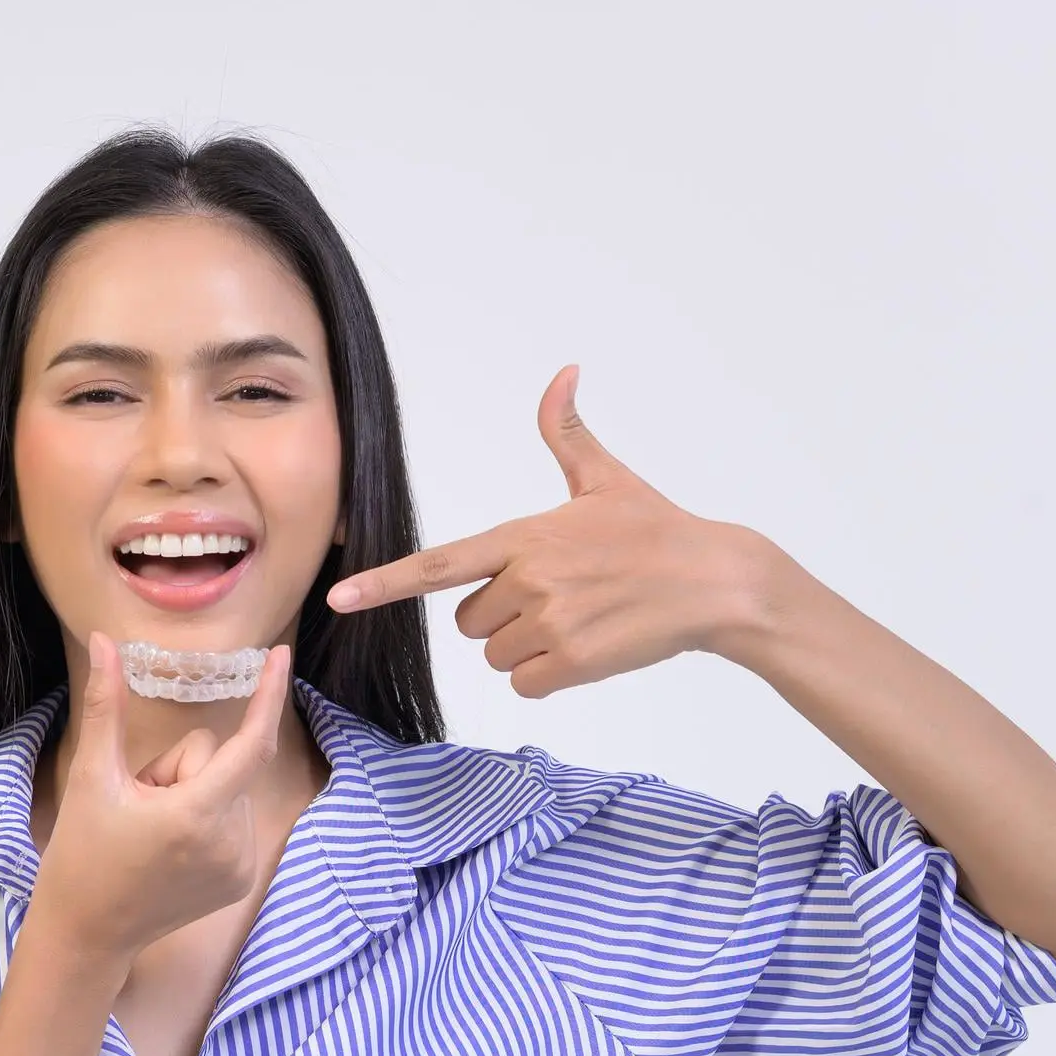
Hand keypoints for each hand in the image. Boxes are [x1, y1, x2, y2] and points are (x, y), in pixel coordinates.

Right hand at [30, 632, 292, 960]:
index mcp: (197, 815)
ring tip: (150, 830)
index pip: (251, 743)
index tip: (281, 656)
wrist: (87, 933)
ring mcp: (241, 865)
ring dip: (192, 796)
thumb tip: (103, 642)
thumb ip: (104, 706)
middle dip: (181, 769)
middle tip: (138, 804)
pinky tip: (169, 848)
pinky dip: (206, 821)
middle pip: (221, 763)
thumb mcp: (92, 777)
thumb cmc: (82, 854)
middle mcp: (231, 842)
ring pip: (227, 789)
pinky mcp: (242, 881)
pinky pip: (234, 820)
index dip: (269, 696)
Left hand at [325, 365, 788, 697]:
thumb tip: (564, 372)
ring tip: (579, 620)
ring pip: (497, 655)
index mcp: (525, 535)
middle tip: (557, 597)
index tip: (340, 596)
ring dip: (527, 647)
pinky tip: (586, 648)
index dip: (384, 582)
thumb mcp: (606, 479)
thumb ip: (568, 432)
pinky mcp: (574, 663)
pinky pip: (526, 683)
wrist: (714, 582)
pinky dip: (550, 676)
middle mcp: (530, 579)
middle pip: (470, 621)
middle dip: (502, 616)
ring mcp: (551, 624)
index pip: (439, 563)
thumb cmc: (657, 530)